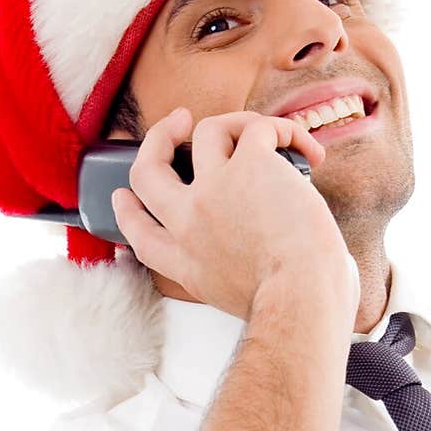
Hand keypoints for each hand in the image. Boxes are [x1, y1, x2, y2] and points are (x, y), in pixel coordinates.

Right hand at [111, 107, 360, 322]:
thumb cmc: (293, 308)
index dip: (128, 210)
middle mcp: (190, 224)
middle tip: (179, 122)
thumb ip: (229, 274)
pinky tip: (306, 151)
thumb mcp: (238, 299)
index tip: (124, 196)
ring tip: (268, 134)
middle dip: (158, 138)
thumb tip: (265, 253)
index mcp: (186, 264)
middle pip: (147, 171)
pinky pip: (258, 127)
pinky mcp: (250, 164)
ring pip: (207, 132)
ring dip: (236, 123)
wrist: (303, 296)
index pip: (140, 233)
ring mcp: (214, 190)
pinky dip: (283, 131)